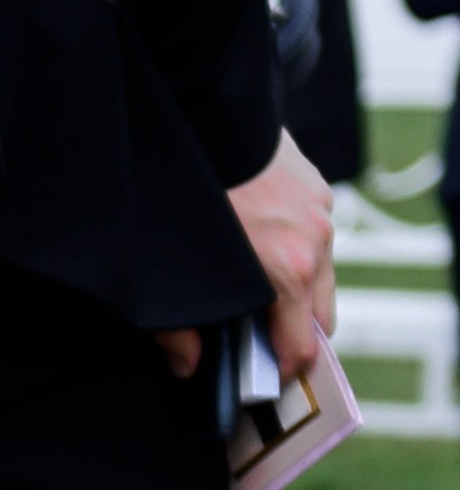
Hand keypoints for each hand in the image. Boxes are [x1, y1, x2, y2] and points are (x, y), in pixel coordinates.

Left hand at [156, 131, 334, 387]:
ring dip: (296, 293)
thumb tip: (187, 364)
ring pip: (322, 275)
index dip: (284, 372)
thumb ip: (174, 324)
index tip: (265, 381)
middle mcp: (315, 241)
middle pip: (321, 317)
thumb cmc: (183, 185)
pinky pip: (315, 236)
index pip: (303, 346)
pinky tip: (258, 247)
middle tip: (258, 346)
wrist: (204, 108)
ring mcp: (320, 210)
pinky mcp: (315, 186)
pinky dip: (296, 253)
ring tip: (254, 294)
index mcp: (288, 268)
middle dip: (294, 337)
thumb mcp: (167, 264)